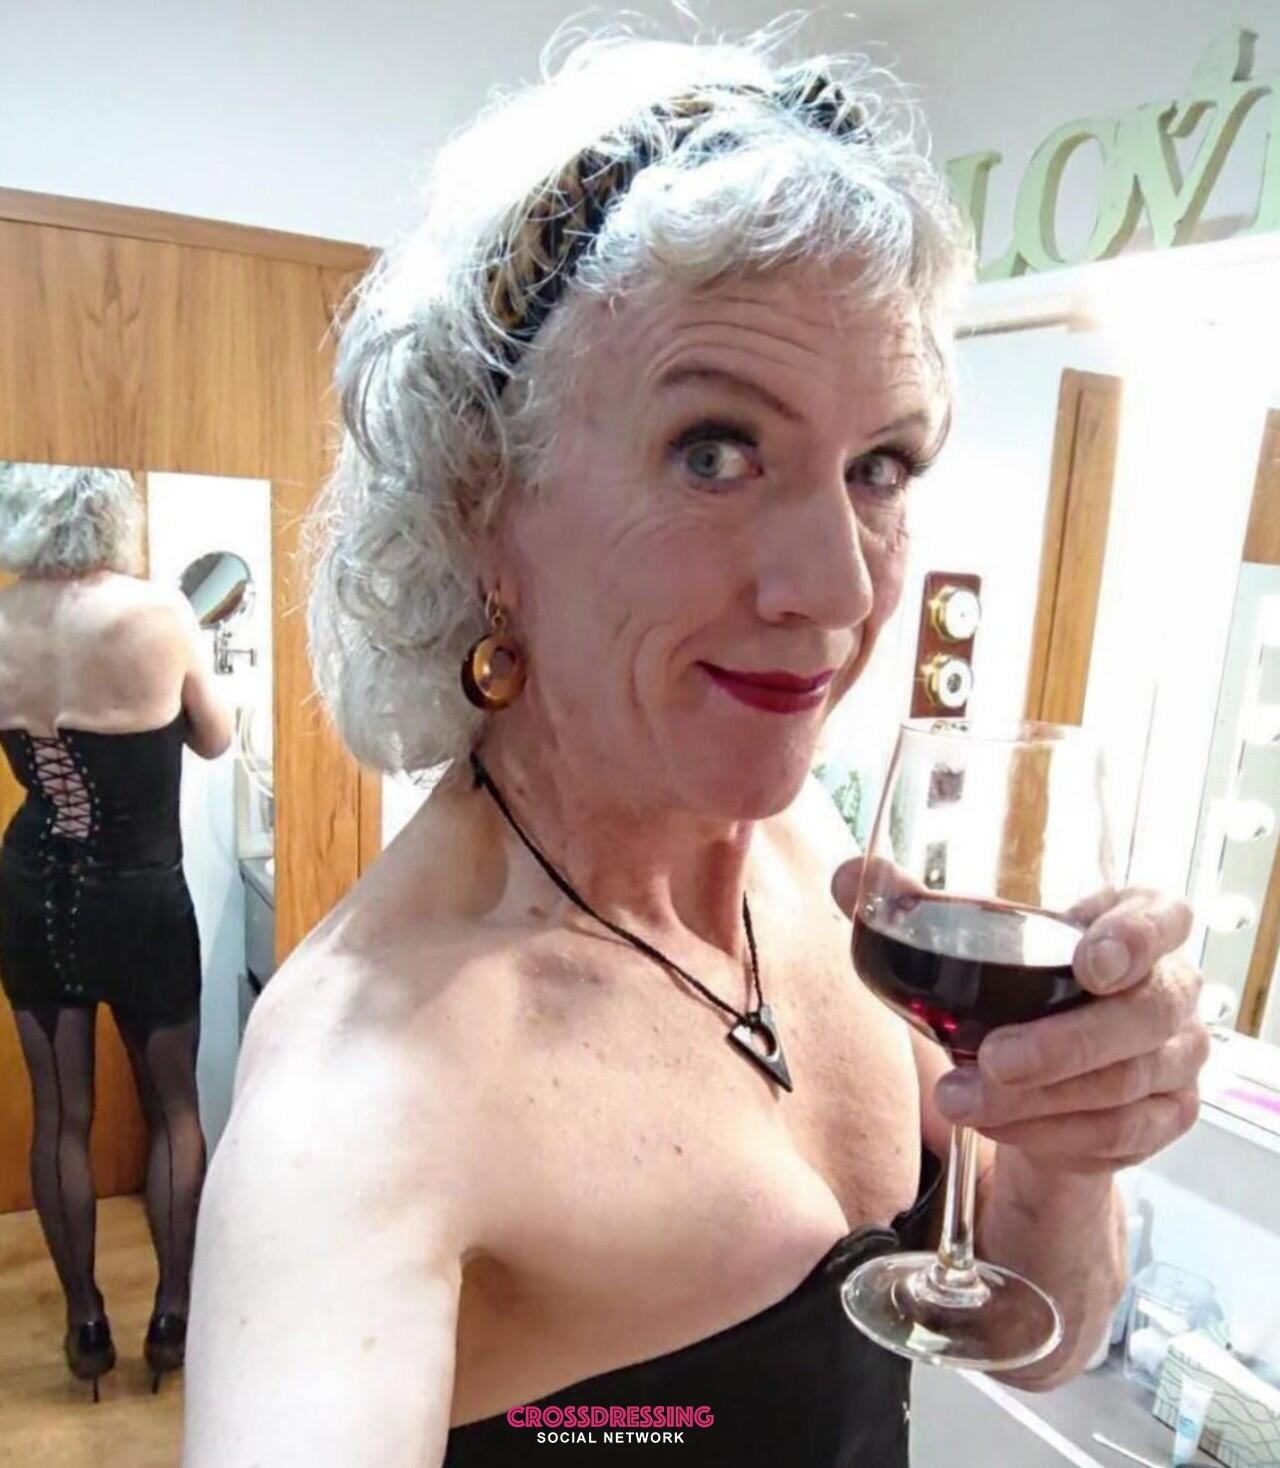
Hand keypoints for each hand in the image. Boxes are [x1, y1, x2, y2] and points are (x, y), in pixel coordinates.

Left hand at [830, 863, 1211, 1175]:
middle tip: (991, 1060)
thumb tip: (848, 876)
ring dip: (1037, 1101)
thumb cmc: (1021, 983)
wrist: (1054, 1066)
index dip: (1134, 938)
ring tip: (961, 1101)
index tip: (1089, 962)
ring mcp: (1178, 1057)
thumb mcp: (978, 942)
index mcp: (1135, 922)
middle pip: (1141, 1016)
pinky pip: (1118, 1134)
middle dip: (1062, 1045)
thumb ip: (914, 906)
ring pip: (1123, 1086)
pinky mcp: (1167, 1116)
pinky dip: (1051, 1135)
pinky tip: (1000, 1128)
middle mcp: (1170, 988)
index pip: (1161, 918)